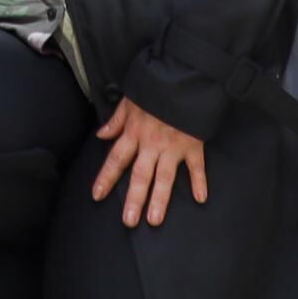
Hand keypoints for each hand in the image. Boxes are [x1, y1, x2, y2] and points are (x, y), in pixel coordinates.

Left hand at [87, 96, 210, 226]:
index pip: (116, 159)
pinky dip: (200, 181)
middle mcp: (151, 144)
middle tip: (129, 221)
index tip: (97, 195)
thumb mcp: (130, 100)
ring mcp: (173, 146)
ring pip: (164, 177)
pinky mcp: (193, 144)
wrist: (183, 77)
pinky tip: (200, 198)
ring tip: (154, 219)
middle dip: (134, 199)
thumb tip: (102, 135)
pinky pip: (197, 166)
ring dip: (160, 199)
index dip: (106, 177)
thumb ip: (116, 120)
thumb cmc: (154, 88)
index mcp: (134, 132)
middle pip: (140, 175)